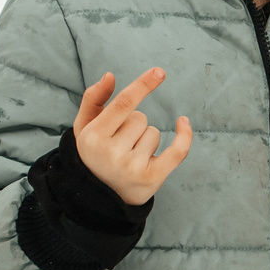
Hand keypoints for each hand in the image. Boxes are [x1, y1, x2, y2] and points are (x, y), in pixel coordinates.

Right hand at [74, 68, 190, 205]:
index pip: (123, 104)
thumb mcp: (84, 128)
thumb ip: (93, 100)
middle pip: (140, 118)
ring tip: (129, 156)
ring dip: (145, 140)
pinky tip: (184, 122)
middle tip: (120, 145)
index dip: (142, 85)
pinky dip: (184, 136)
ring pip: (154, 132)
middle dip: (133, 126)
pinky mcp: (152, 179)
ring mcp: (132, 167)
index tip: (159, 72)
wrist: (99, 197)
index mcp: (93, 137)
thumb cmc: (94, 155)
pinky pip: (177, 151)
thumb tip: (110, 76)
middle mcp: (112, 153)